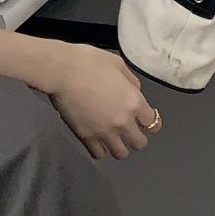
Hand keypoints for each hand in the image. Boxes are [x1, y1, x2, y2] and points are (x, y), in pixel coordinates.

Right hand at [48, 44, 160, 160]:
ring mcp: (104, 133)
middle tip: (127, 128)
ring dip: (119, 145)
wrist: (60, 70)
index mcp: (134, 102)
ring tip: (111, 136)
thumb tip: (135, 92)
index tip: (143, 118)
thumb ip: (131, 81)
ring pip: (121, 154)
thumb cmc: (89, 61)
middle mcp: (123, 122)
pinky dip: (99, 149)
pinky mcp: (86, 137)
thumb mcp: (117, 63)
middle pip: (139, 143)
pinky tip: (95, 138)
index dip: (150, 121)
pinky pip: (99, 154)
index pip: (153, 123)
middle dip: (136, 136)